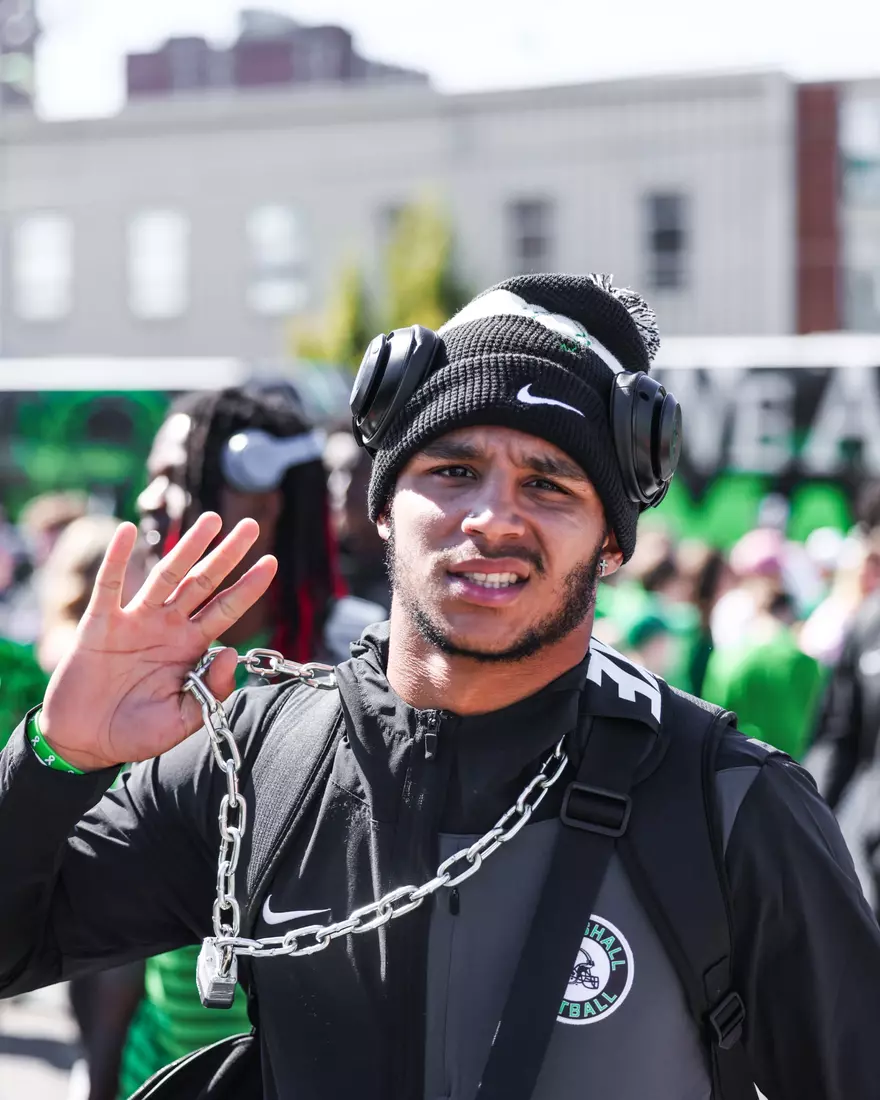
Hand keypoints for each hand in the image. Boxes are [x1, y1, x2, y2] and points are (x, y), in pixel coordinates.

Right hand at [40, 513, 277, 770]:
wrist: (84, 742)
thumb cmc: (135, 734)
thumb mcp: (182, 720)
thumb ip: (210, 690)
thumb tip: (231, 652)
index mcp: (189, 648)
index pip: (226, 610)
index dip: (248, 587)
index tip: (272, 562)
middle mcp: (167, 627)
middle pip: (203, 583)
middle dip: (227, 555)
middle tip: (251, 526)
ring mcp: (134, 622)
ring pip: (165, 575)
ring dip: (188, 547)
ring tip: (211, 519)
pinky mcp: (100, 624)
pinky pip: (110, 586)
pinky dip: (117, 558)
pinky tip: (128, 531)